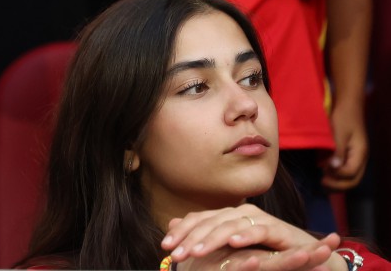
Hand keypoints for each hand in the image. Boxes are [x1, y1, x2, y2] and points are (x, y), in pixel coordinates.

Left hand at [162, 203, 337, 270]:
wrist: (302, 255)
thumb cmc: (264, 252)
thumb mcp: (230, 249)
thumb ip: (204, 237)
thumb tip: (173, 225)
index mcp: (226, 216)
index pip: (198, 220)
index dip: (180, 232)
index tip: (165, 246)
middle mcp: (239, 213)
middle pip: (209, 223)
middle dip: (190, 238)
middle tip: (175, 254)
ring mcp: (258, 219)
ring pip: (229, 226)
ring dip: (211, 240)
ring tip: (196, 252)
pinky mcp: (277, 229)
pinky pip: (258, 231)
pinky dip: (245, 236)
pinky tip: (233, 243)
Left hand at [322, 100, 366, 190]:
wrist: (347, 105)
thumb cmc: (343, 117)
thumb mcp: (339, 133)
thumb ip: (338, 151)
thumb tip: (334, 168)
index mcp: (360, 153)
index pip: (351, 173)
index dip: (337, 176)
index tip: (323, 172)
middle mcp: (360, 157)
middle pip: (353, 179)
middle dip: (339, 184)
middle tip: (323, 182)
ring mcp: (356, 155)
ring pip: (350, 175)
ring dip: (337, 179)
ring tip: (323, 179)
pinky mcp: (349, 152)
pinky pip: (345, 167)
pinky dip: (336, 172)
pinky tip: (325, 169)